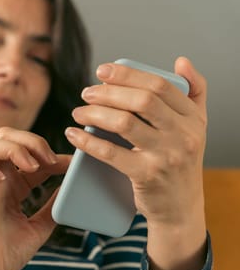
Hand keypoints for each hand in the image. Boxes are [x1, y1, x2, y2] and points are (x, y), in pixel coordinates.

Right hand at [0, 128, 69, 269]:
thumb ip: (51, 207)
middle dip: (30, 140)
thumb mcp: (40, 228)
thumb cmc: (7, 255)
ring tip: (31, 167)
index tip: (70, 164)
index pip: (30, 154)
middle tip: (48, 160)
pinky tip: (2, 179)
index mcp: (14, 185)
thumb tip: (70, 189)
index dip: (50, 153)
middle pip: (6, 136)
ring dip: (13, 148)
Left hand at [66, 56, 207, 269]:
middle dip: (108, 92)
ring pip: (124, 123)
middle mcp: (184, 135)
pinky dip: (88, 141)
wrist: (181, 208)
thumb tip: (181, 61)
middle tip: (87, 93)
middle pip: (142, 101)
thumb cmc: (181, 162)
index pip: (160, 85)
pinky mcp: (146, 175)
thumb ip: (193, 92)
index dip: (128, 74)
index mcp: (193, 118)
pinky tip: (73, 135)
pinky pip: (111, 153)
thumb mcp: (197, 126)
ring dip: (95, 113)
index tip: (102, 71)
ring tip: (78, 112)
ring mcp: (166, 156)